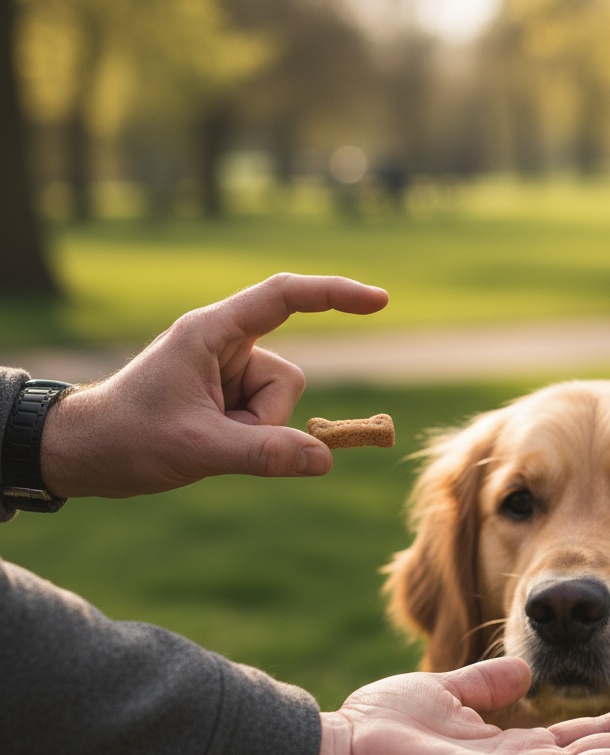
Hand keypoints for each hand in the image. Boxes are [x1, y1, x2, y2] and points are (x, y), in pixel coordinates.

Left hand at [40, 273, 388, 497]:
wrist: (82, 454)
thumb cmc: (127, 438)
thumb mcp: (199, 448)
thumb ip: (265, 453)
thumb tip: (325, 459)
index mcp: (212, 333)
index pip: (284, 298)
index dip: (335, 294)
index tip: (381, 300)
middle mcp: (223, 345)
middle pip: (287, 379)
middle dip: (267, 419)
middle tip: (216, 437)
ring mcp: (226, 371)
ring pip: (280, 404)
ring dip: (255, 432)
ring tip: (206, 441)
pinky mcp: (226, 396)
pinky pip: (266, 419)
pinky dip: (250, 438)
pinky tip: (209, 443)